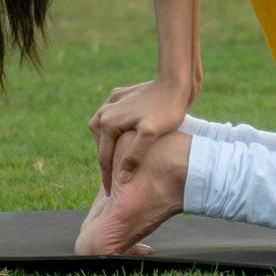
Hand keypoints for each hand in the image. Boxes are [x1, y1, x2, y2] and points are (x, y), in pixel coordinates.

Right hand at [89, 77, 193, 191]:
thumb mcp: (151, 135)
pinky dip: (113, 126)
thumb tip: (121, 178)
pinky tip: (123, 133)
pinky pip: (112, 114)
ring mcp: (114, 100)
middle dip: (104, 159)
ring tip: (116, 157)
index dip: (107, 177)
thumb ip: (134, 156)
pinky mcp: (124, 95)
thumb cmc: (166, 109)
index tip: (110, 194)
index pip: (104, 157)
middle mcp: (106, 110)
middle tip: (113, 177)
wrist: (176, 82)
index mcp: (109, 122)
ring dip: (107, 142)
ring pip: (102, 126)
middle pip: (100, 142)